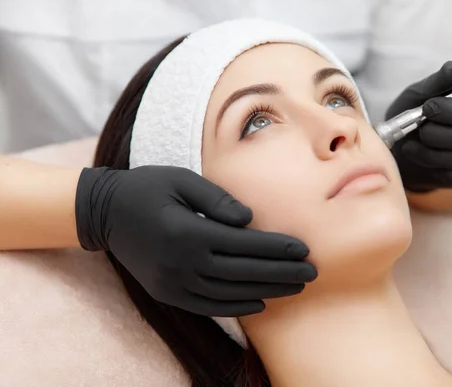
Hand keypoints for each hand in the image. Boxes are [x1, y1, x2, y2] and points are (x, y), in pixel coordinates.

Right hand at [75, 166, 316, 316]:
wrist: (105, 213)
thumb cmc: (147, 188)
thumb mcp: (181, 179)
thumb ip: (216, 199)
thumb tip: (250, 220)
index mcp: (187, 232)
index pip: (245, 245)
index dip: (277, 248)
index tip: (305, 250)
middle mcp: (181, 263)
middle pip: (243, 273)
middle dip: (281, 273)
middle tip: (312, 273)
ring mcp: (173, 283)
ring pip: (229, 294)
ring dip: (266, 291)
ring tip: (295, 287)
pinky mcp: (167, 293)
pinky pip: (207, 306)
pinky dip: (236, 306)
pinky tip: (260, 302)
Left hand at [385, 61, 451, 191]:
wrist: (400, 152)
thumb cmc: (411, 119)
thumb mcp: (415, 97)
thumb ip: (435, 83)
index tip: (427, 108)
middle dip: (436, 135)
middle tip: (419, 131)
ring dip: (430, 154)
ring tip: (413, 147)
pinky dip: (438, 171)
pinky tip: (424, 162)